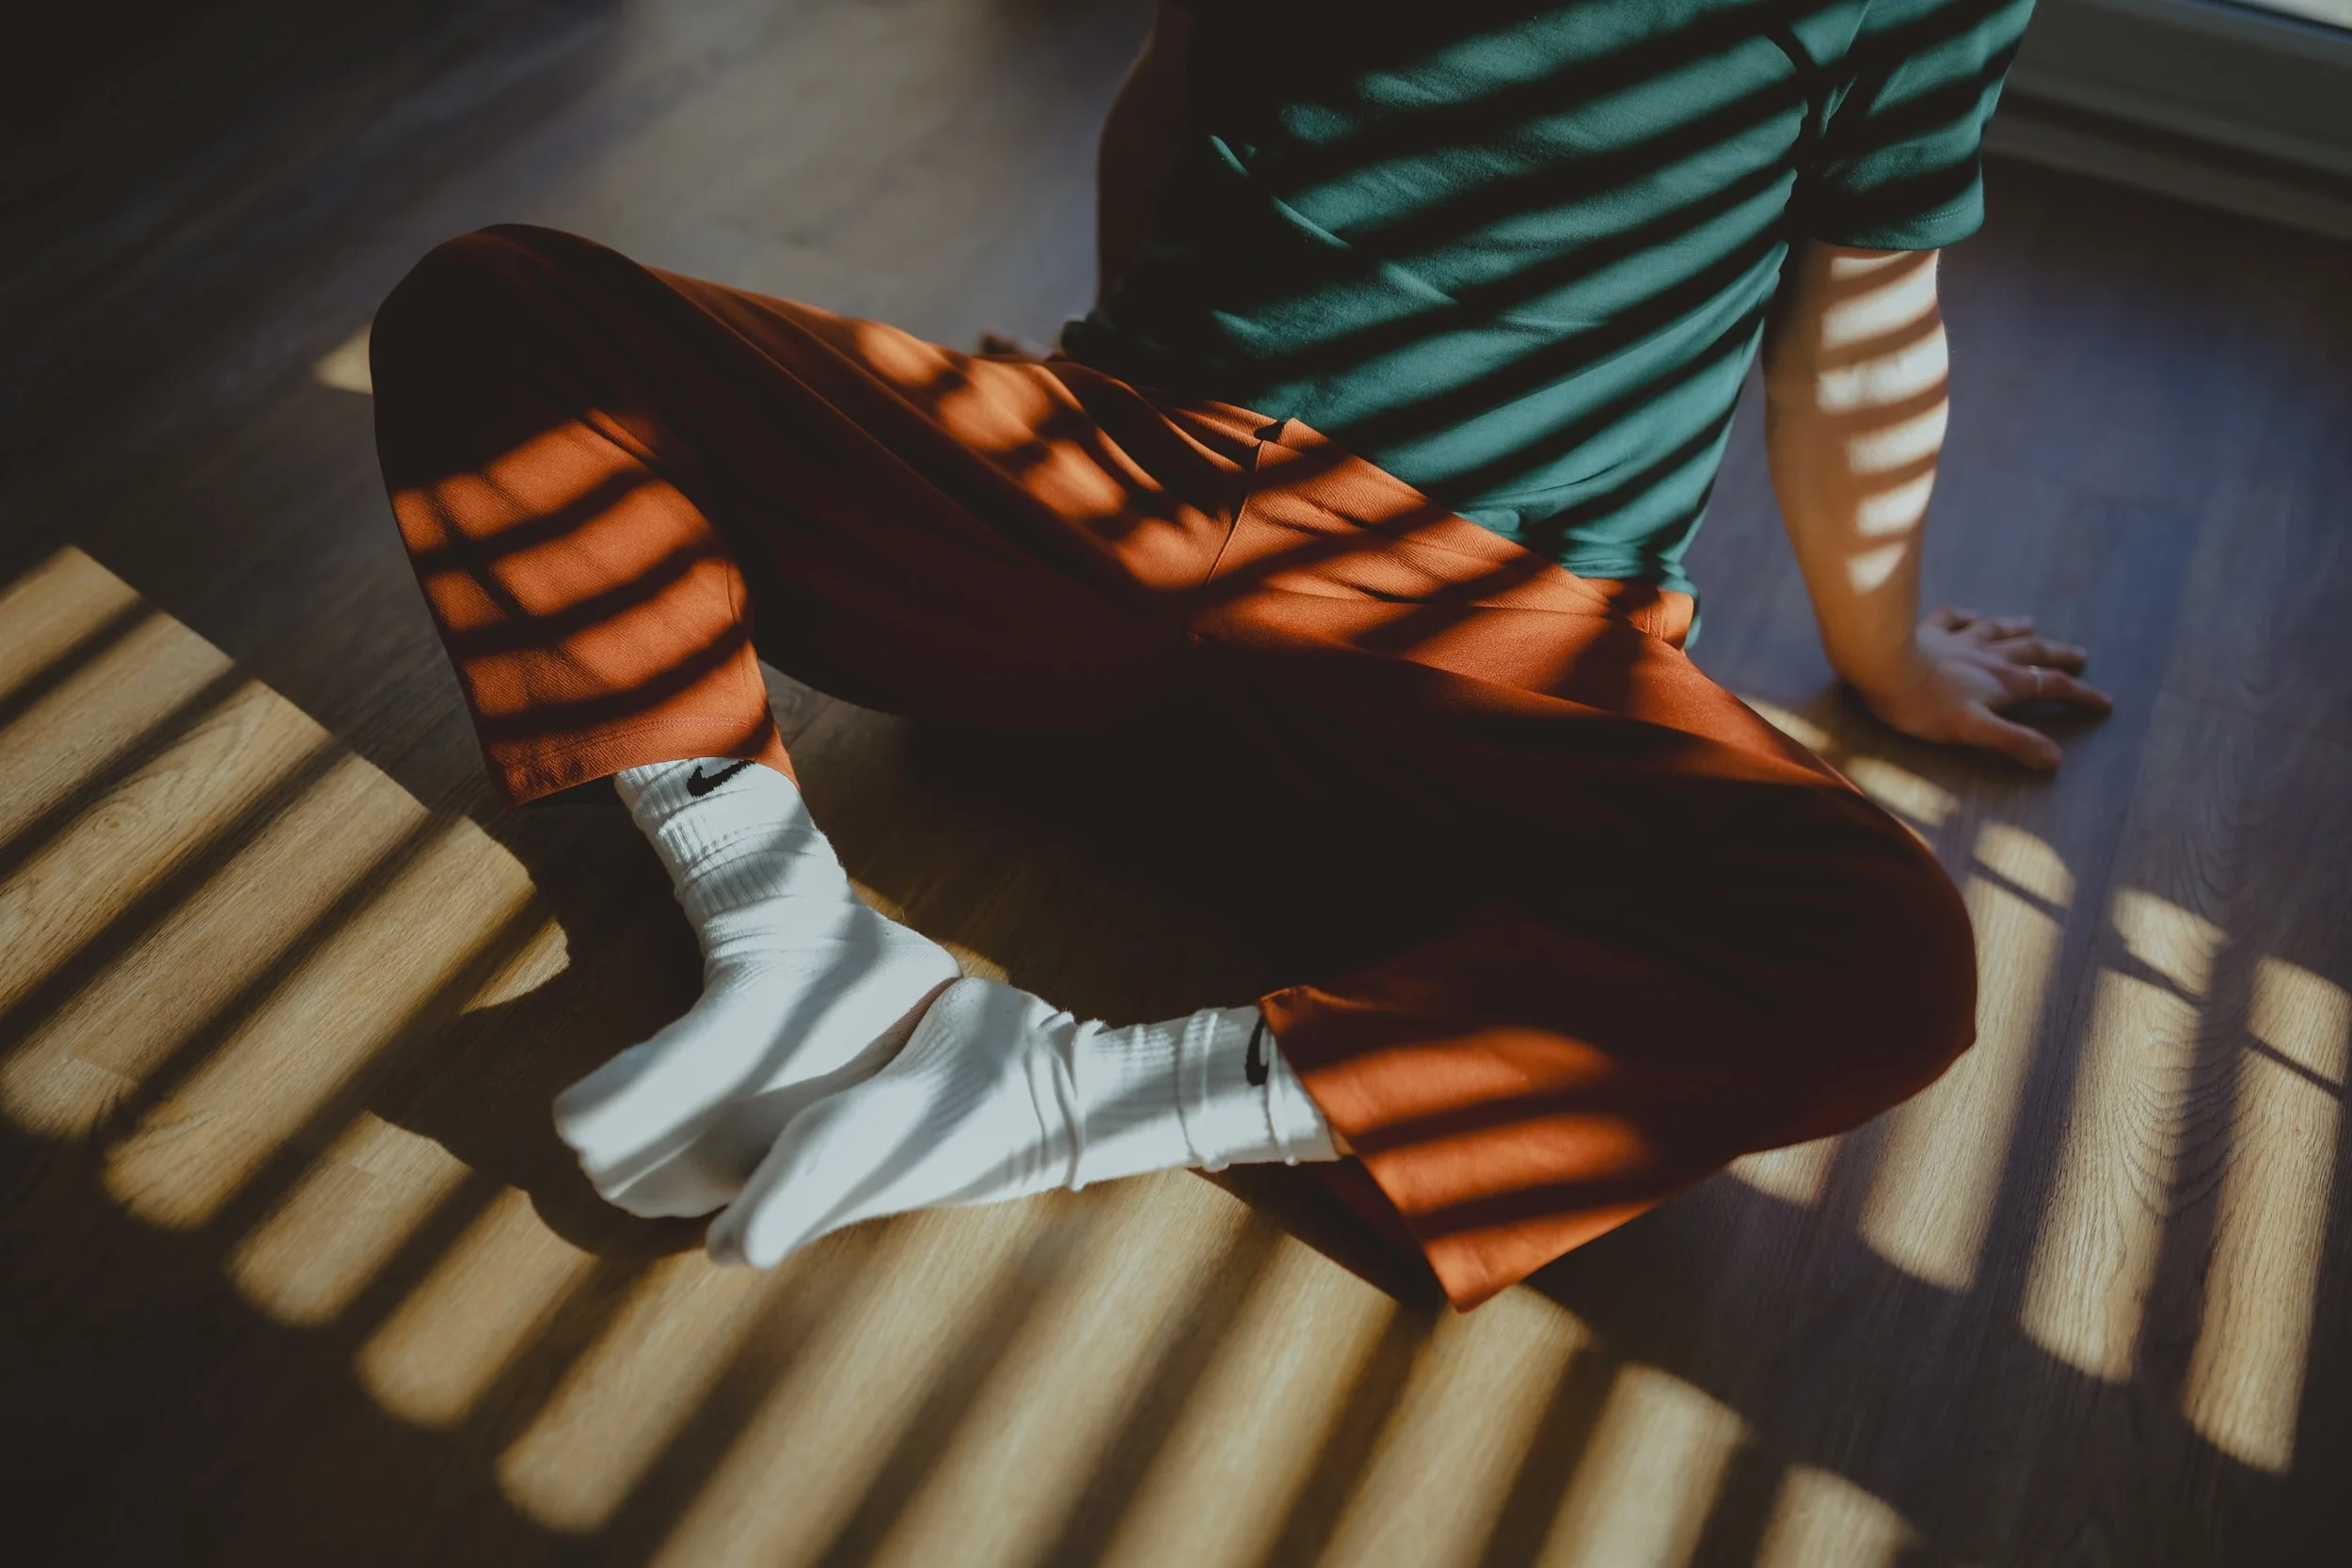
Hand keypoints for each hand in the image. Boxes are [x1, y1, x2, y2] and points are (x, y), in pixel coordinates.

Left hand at [1852, 607, 2112, 770]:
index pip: (2052, 687)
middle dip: (2059, 655)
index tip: (2105, 702)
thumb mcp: (1973, 730)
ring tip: (2033, 623)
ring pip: (1997, 631)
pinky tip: (1970, 612)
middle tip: (2081, 654)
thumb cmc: (1925, 705)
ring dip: (2018, 628)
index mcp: (2003, 683)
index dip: (2081, 696)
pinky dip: (1967, 615)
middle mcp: (1987, 657)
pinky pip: (1953, 617)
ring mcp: (1958, 640)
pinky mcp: (1928, 631)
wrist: (1882, 665)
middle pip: (2033, 653)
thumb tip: (2055, 759)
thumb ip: (2014, 742)